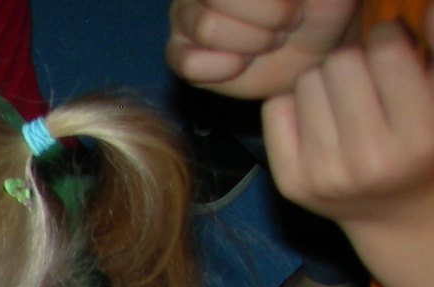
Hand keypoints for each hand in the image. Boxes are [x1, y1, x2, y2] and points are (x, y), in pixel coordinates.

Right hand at [167, 0, 358, 95]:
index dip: (275, 2)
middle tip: (286, 24)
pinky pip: (191, 63)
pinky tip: (242, 63)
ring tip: (268, 42)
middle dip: (269, 18)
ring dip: (252, 42)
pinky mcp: (178, 54)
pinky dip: (226, 69)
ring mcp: (185, 14)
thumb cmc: (318, 10)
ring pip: (209, 27)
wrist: (310, 52)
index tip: (298, 5)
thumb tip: (290, 2)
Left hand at [265, 13, 433, 233]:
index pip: (386, 50)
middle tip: (369, 77)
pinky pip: (276, 107)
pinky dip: (296, 105)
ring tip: (347, 99)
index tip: (394, 47)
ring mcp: (326, 175)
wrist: (398, 216)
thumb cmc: (429, 143)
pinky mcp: (291, 183)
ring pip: (307, 80)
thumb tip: (425, 4)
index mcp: (421, 136)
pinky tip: (320, 120)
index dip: (389, 36)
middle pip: (341, 61)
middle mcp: (371, 160)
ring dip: (326, 80)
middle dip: (357, 59)